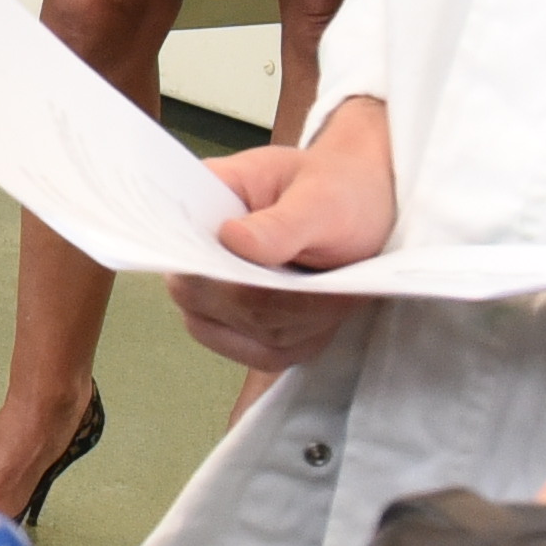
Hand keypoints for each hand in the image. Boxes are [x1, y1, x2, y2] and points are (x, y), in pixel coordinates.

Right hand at [171, 98, 395, 375]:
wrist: (364, 207)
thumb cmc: (339, 190)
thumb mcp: (321, 197)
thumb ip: (280, 222)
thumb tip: (231, 239)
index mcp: (198, 206)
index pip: (181, 250)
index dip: (215, 273)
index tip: (274, 281)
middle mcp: (192, 257)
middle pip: (209, 303)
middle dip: (281, 302)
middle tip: (334, 287)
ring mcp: (211, 299)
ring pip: (244, 334)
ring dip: (301, 322)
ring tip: (338, 293)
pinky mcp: (241, 331)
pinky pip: (262, 355)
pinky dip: (302, 341)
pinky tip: (327, 313)